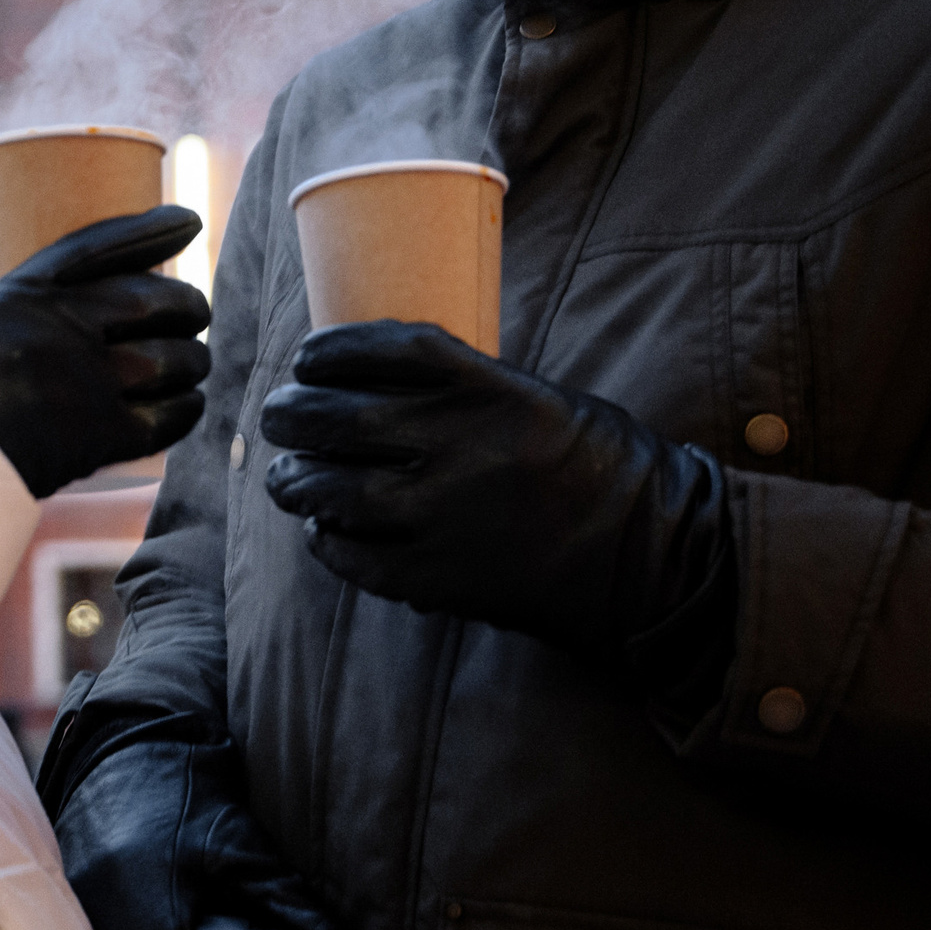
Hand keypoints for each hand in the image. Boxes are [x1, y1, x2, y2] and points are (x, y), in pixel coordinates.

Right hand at [0, 206, 210, 497]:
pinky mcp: (96, 434)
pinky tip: (188, 403)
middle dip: (188, 307)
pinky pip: (166, 416)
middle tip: (196, 315)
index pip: (99, 246)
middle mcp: (54, 328)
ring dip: (191, 362)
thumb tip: (109, 310)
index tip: (189, 219)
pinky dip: (186, 408)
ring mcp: (79, 380)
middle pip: (152, 302)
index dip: (150, 229)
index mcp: (21, 294)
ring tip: (192, 365)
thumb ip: (34, 317)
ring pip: (169, 359)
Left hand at [259, 321, 730, 664]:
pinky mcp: (446, 579)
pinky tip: (326, 531)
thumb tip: (364, 376)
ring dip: (295, 482)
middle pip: (340, 420)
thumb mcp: (539, 399)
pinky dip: (329, 542)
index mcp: (496, 392)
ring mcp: (451, 518)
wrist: (652, 559)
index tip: (308, 359)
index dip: (333, 351)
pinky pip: (357, 558)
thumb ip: (462, 387)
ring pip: (333, 491)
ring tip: (289, 479)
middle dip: (291, 415)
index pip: (388, 350)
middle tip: (278, 416)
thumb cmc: (593, 467)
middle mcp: (467, 448)